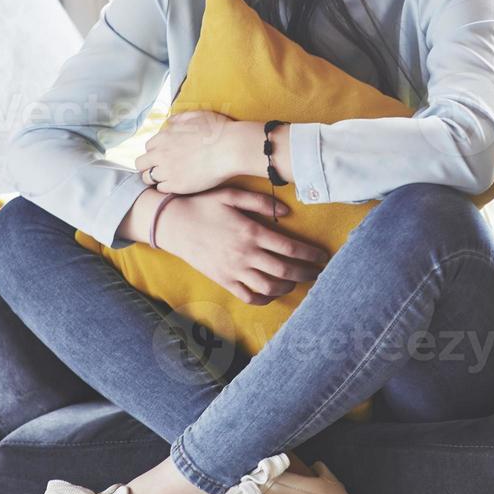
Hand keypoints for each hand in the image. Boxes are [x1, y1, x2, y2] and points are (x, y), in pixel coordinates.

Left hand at [136, 110, 248, 194]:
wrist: (230, 149)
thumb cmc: (217, 131)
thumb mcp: (196, 116)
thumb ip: (179, 119)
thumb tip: (170, 122)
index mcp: (164, 136)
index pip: (148, 147)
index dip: (155, 152)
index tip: (163, 156)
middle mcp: (161, 153)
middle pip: (141, 164)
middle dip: (148, 166)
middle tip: (160, 169)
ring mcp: (168, 171)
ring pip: (148, 178)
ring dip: (156, 178)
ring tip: (168, 178)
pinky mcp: (177, 185)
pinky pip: (161, 189)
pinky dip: (167, 187)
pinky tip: (178, 183)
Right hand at [151, 187, 329, 304]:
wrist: (172, 223)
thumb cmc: (203, 205)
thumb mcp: (231, 195)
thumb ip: (260, 201)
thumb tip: (286, 212)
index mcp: (250, 232)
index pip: (289, 248)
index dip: (310, 254)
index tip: (322, 255)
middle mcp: (244, 254)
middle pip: (284, 271)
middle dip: (306, 273)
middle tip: (319, 272)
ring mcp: (233, 270)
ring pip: (269, 287)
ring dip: (288, 286)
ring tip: (298, 280)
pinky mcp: (223, 280)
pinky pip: (249, 296)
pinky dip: (265, 298)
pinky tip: (273, 291)